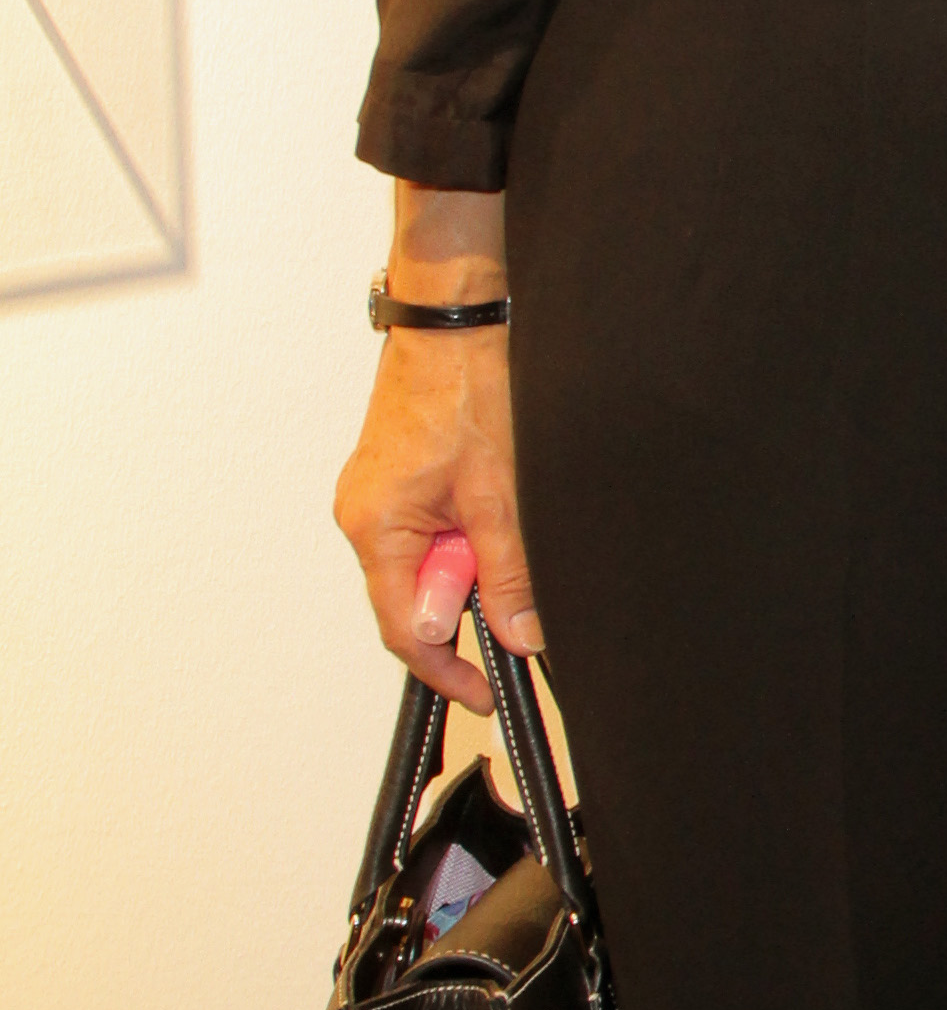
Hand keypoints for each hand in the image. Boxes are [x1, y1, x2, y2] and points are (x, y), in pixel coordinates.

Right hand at [333, 193, 541, 703]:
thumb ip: (506, 574)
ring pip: (432, 561)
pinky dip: (469, 533)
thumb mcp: (500, 494)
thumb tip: (518, 635)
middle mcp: (365, 516)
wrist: (457, 317)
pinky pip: (433, 529)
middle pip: (419, 596)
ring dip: (475, 560)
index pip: (404, 629)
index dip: (446, 669)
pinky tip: (496, 506)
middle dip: (472, 599)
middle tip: (516, 585)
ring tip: (504, 516)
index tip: (483, 693)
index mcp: (374, 527)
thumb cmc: (467, 386)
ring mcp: (380, 496)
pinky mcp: (401, 477)